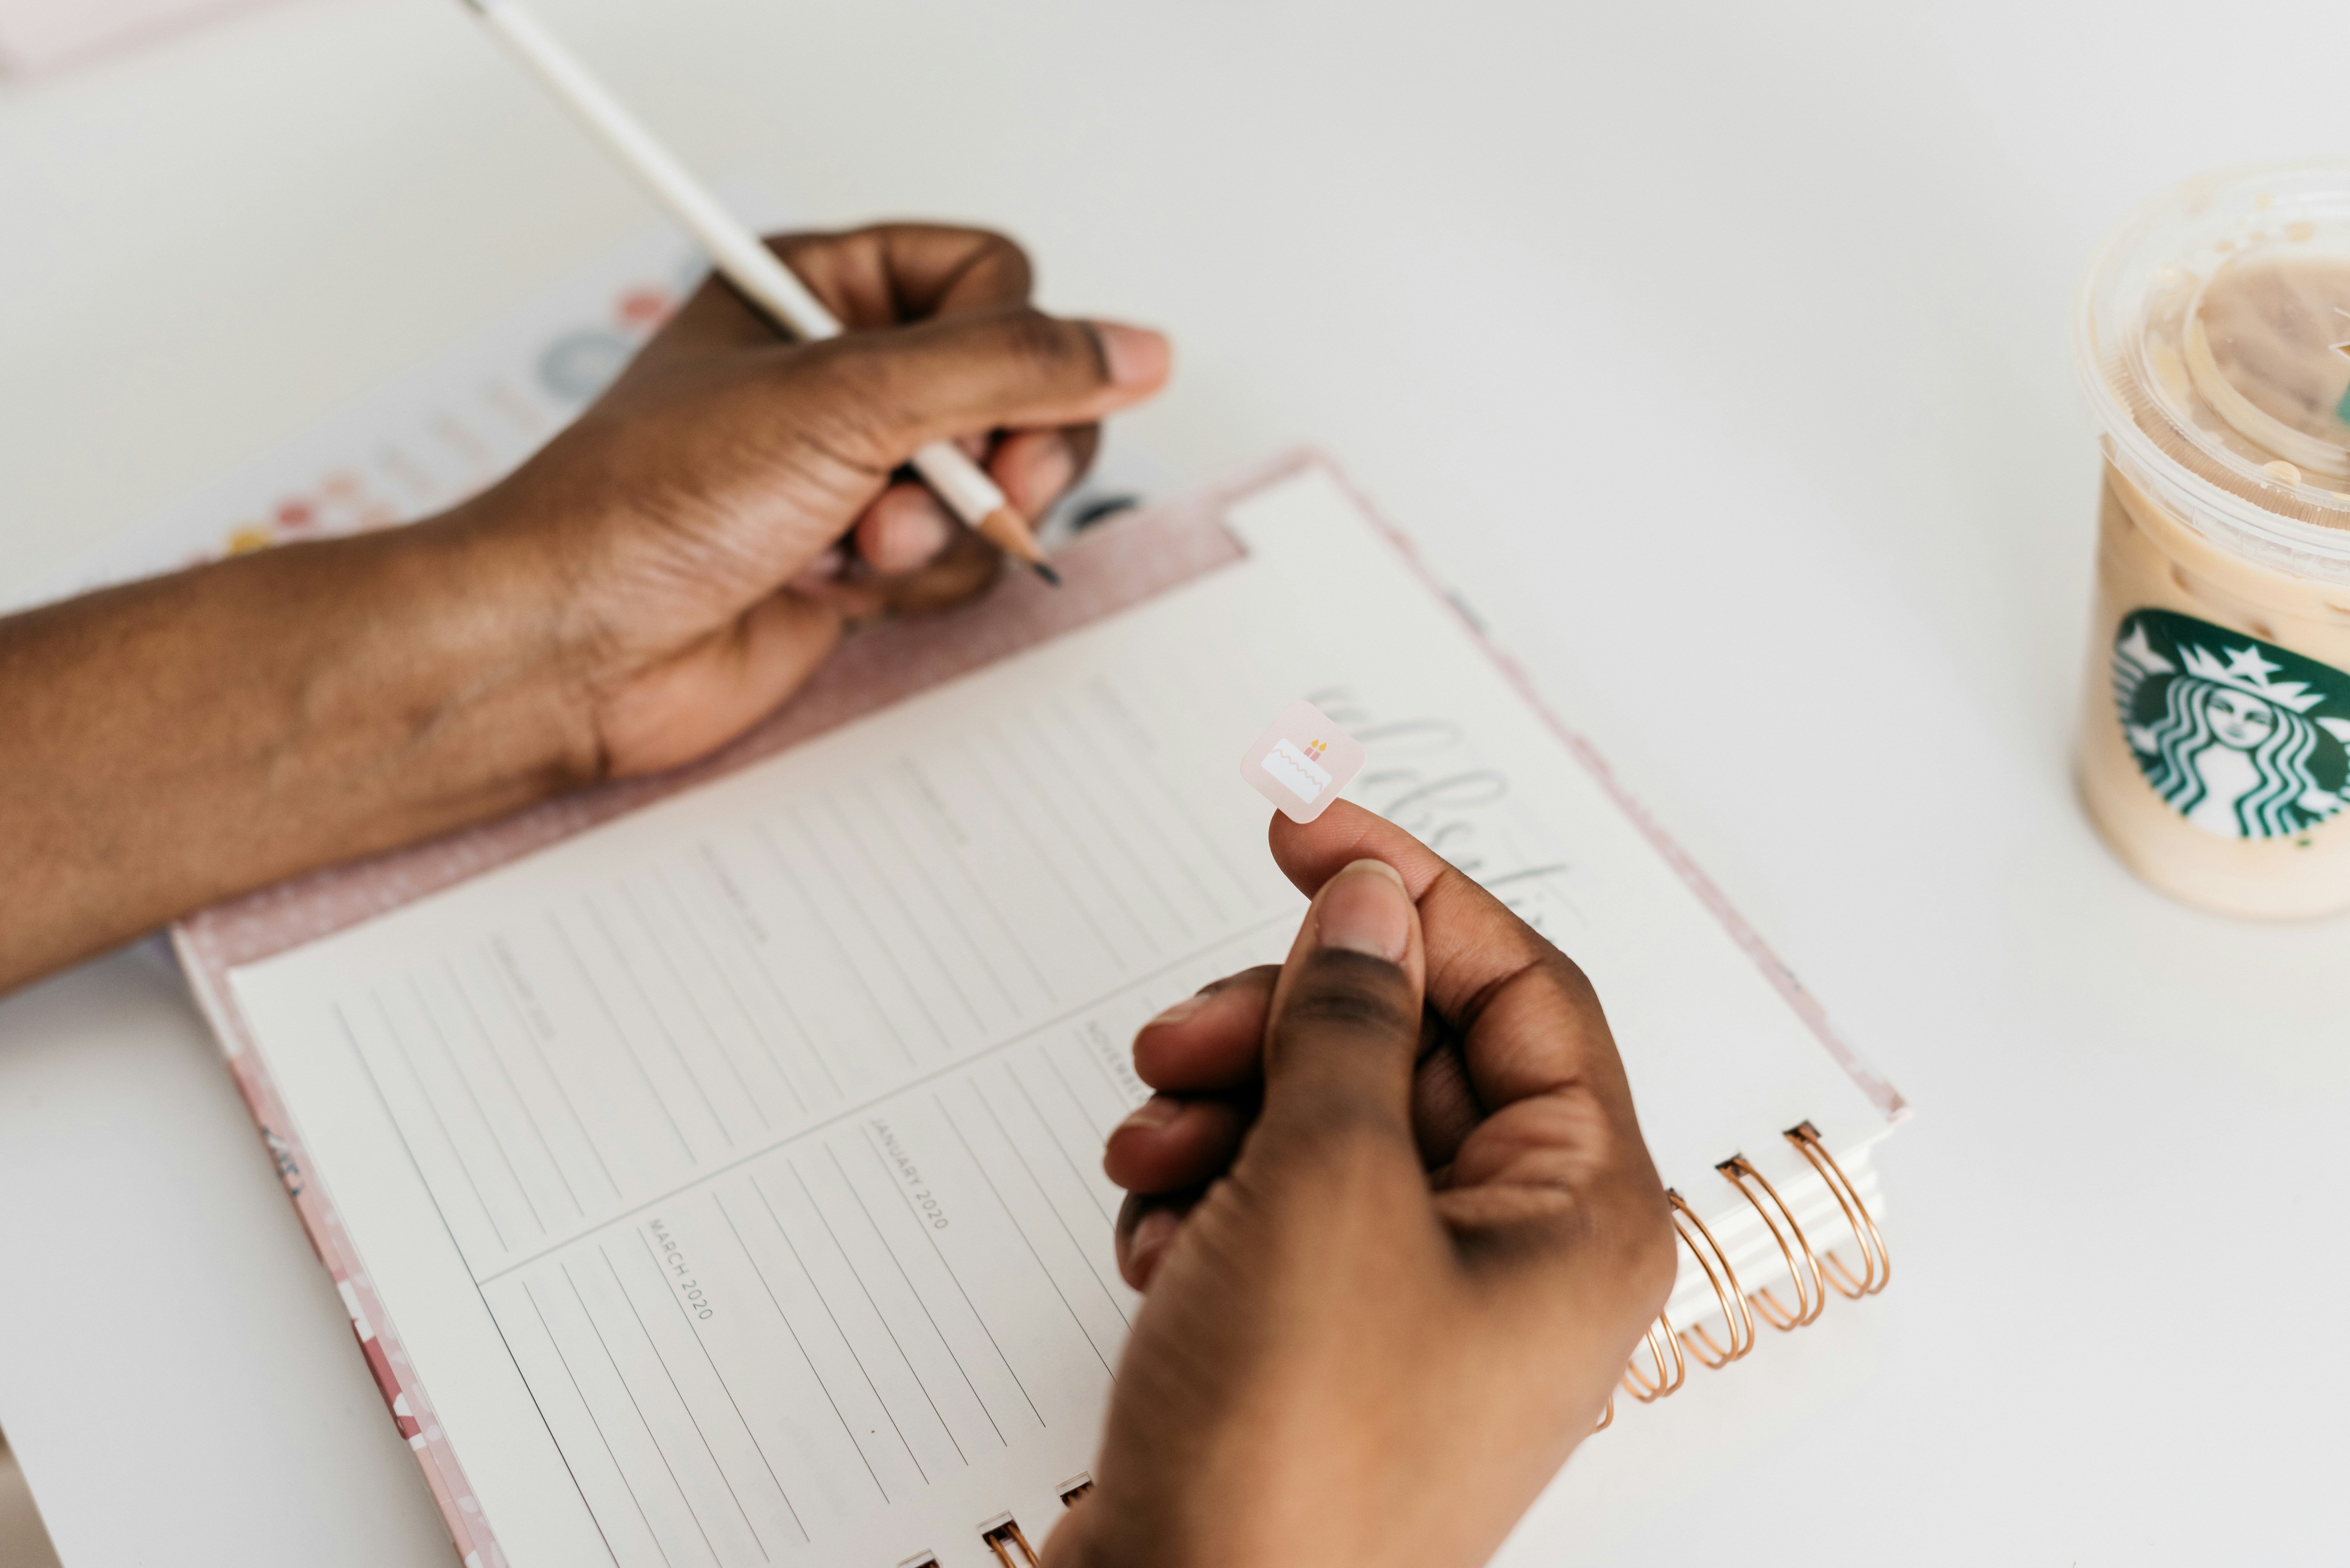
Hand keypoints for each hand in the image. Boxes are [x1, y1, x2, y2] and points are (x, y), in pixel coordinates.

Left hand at [460, 223, 1168, 774]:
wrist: (575, 646)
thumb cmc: (650, 502)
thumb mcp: (848, 395)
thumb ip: (1009, 365)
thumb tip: (1136, 352)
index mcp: (823, 289)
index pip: (991, 278)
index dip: (1014, 346)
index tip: (986, 409)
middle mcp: (847, 374)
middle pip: (1019, 388)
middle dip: (996, 453)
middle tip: (972, 486)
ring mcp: (858, 471)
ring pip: (997, 484)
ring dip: (941, 528)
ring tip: (853, 542)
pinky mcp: (861, 560)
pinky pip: (959, 561)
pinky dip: (911, 582)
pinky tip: (830, 586)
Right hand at [1050, 802, 1674, 1567]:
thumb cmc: (1290, 1450)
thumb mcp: (1323, 1182)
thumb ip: (1348, 1016)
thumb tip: (1371, 901)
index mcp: (1580, 1215)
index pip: (1520, 988)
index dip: (1408, 892)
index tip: (1301, 826)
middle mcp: (1517, 1254)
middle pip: (1408, 1051)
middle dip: (1282, 1025)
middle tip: (1180, 1032)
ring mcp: (1419, 1302)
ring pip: (1325, 1124)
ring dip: (1224, 1113)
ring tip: (1153, 1155)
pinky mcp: (1328, 1340)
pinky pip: (1274, 1208)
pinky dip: (1205, 1199)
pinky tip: (1157, 1244)